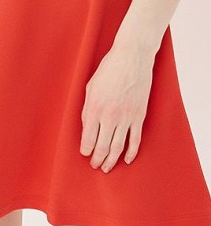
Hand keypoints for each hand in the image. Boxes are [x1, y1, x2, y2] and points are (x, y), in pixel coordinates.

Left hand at [79, 40, 155, 172]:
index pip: (88, 138)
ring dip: (112, 160)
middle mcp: (110, 115)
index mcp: (95, 107)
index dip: (86, 150)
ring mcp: (126, 117)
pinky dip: (131, 152)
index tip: (85, 154)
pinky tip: (126, 159)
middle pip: (103, 146)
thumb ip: (88, 109)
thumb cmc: (108, 69)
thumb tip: (87, 127)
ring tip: (107, 168)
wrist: (132, 57)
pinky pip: (135, 140)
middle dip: (97, 159)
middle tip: (95, 166)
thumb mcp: (90, 87)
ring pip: (118, 147)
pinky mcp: (139, 116)